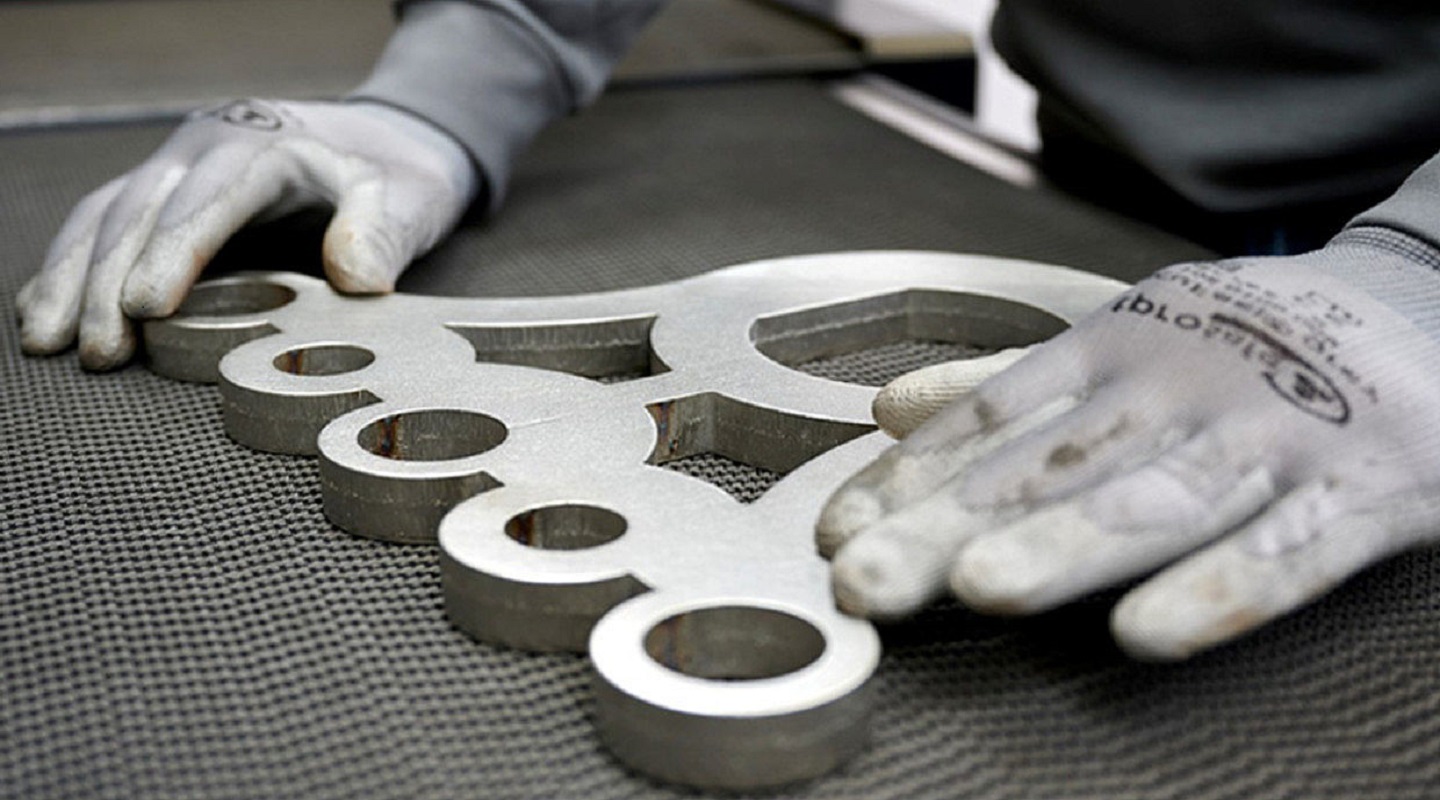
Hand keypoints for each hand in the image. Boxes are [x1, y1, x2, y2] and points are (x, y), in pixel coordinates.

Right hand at [15, 98, 476, 368]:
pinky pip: (101, 224)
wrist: (382, 142)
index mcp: (261, 146)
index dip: (173, 252)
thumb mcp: (405, 200)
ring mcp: (175, 168)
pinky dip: (68, 268)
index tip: (147, 307)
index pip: (208, 199)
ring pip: (105, 217)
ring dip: (72, 279)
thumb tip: (358, 280)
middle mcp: (203, 148)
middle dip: (110, 283)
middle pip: (142, 212)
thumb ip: (382, 235)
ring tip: (50, 344)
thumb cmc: (393, 178)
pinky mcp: (162, 194)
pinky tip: (42, 314)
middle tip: (100, 353)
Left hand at [817, 242, 1439, 659]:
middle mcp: (1177, 385)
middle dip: (948, 527)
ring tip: (982, 589)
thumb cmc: (1243, 337)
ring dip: (1065, 546)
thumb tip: (889, 409)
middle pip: (1049, 469)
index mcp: (1114, 348)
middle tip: (864, 577)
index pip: (991, 423)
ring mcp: (1273, 432)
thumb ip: (1009, 383)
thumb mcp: (1124, 334)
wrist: (1422, 293)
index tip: (834, 533)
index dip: (910, 481)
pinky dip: (1219, 590)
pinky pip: (1290, 548)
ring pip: (1154, 499)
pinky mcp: (1368, 483)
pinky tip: (1149, 636)